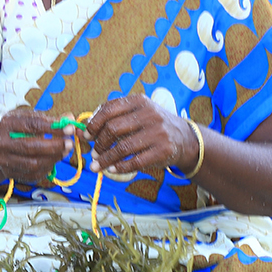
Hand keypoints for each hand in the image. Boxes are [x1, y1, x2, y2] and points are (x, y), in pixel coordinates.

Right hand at [0, 106, 81, 184]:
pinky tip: (53, 160)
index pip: (32, 125)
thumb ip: (47, 118)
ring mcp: (5, 160)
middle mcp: (3, 143)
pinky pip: (33, 174)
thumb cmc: (12, 129)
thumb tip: (70, 117)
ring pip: (33, 164)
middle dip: (55, 146)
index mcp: (7, 124)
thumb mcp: (24, 118)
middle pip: (31, 147)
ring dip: (53, 158)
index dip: (53, 127)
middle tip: (70, 143)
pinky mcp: (10, 173)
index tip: (69, 127)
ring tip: (65, 151)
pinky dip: (47, 168)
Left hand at [83, 95, 197, 176]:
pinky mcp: (164, 150)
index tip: (86, 135)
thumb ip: (116, 115)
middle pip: (113, 129)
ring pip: (123, 148)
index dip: (94, 124)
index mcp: (139, 101)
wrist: (185, 138)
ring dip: (106, 159)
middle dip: (99, 143)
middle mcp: (149, 114)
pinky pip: (136, 161)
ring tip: (96, 165)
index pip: (109, 109)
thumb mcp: (138, 112)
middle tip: (93, 152)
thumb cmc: (152, 125)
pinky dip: (120, 167)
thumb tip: (86, 128)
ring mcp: (158, 132)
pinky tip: (112, 170)